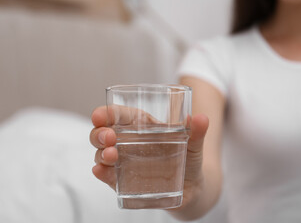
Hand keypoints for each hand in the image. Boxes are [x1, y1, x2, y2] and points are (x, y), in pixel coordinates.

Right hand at [89, 105, 208, 207]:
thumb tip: (202, 118)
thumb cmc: (189, 159)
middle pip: (103, 133)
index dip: (106, 113)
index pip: (119, 115)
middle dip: (99, 133)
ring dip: (100, 153)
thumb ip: (197, 132)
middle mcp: (129, 142)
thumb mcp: (194, 144)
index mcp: (142, 126)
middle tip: (108, 137)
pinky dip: (101, 173)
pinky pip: (108, 176)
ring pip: (101, 154)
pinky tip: (100, 171)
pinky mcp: (125, 181)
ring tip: (110, 155)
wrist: (192, 188)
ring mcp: (125, 162)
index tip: (99, 115)